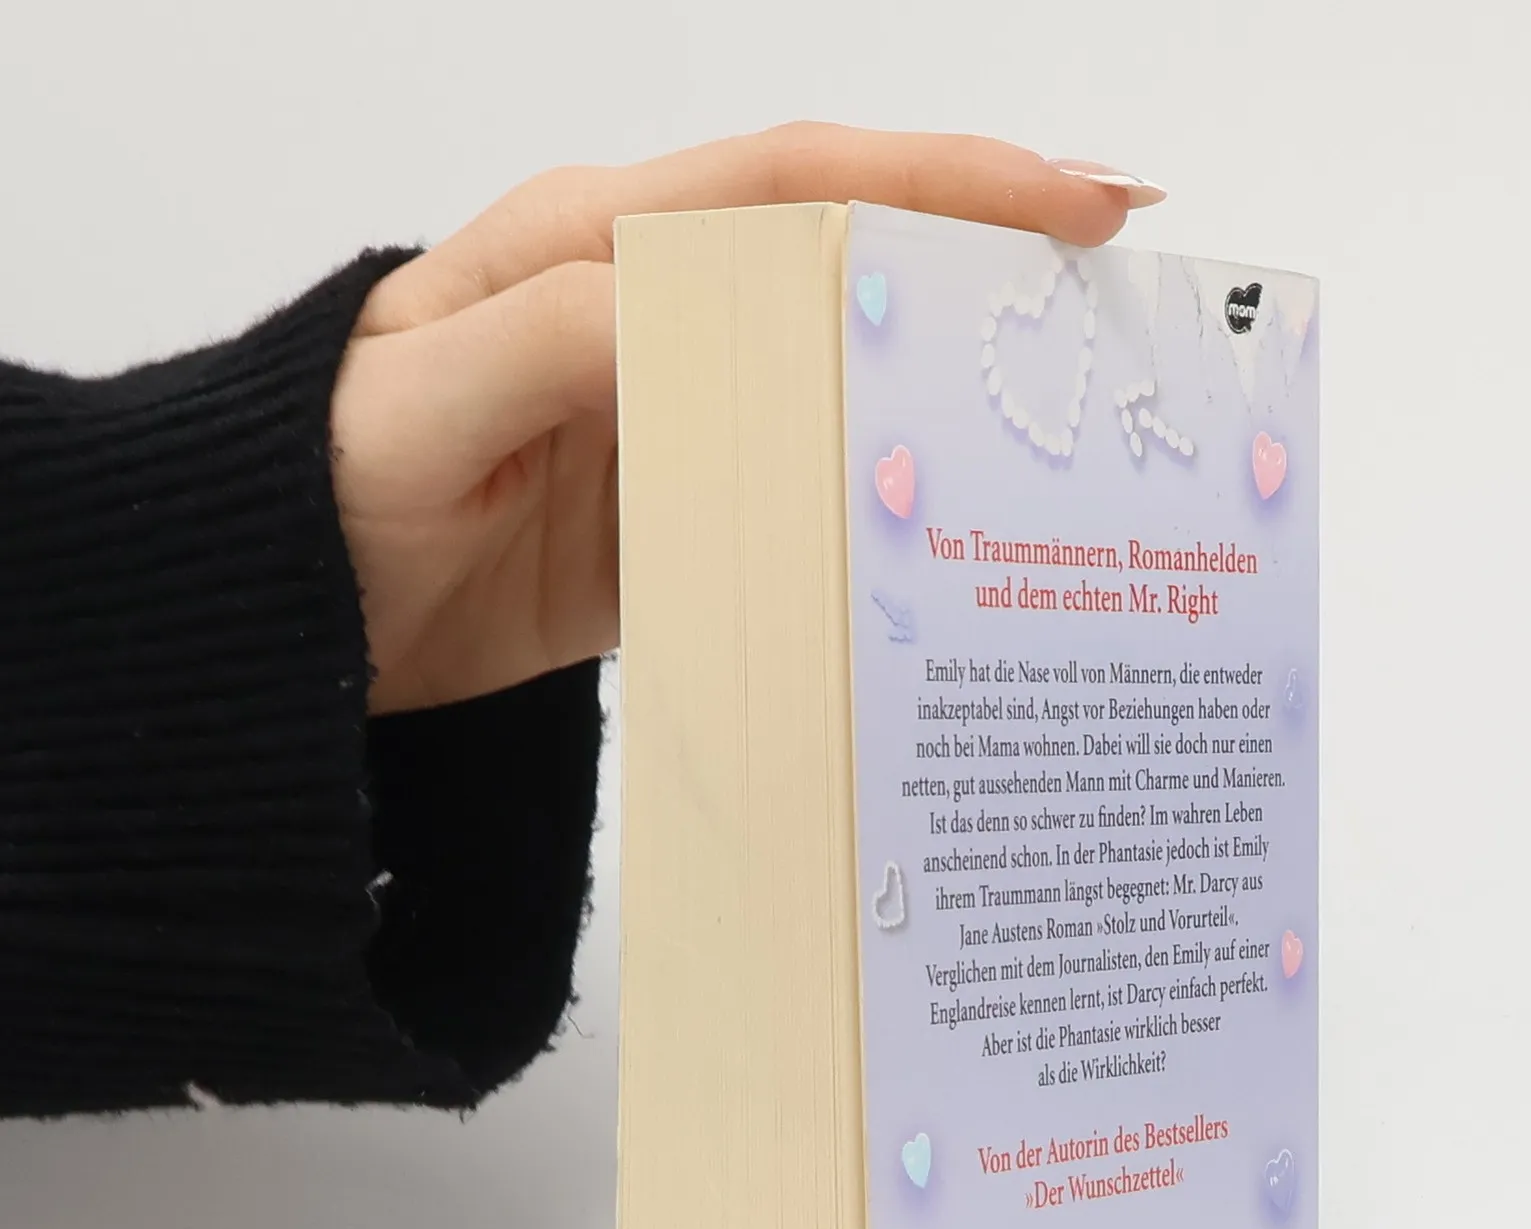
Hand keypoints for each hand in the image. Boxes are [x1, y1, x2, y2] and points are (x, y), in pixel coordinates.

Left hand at [331, 125, 1161, 714]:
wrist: (280, 609)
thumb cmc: (326, 477)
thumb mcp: (437, 394)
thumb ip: (572, 337)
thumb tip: (718, 320)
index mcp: (599, 247)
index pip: (801, 183)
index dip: (944, 181)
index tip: (1074, 202)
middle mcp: (653, 318)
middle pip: (848, 270)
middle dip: (983, 273)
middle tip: (1112, 306)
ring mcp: (671, 422)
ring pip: (837, 388)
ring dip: (942, 402)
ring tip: (1063, 427)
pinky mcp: (671, 518)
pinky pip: (792, 501)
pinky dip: (869, 514)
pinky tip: (942, 539)